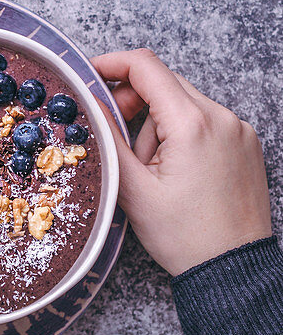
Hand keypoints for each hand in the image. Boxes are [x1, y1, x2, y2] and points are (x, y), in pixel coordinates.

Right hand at [93, 49, 270, 275]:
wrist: (232, 269)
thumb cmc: (185, 237)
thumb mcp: (133, 189)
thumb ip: (108, 138)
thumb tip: (88, 104)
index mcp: (192, 124)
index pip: (146, 67)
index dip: (112, 64)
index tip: (91, 75)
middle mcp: (221, 118)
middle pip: (165, 83)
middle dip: (133, 103)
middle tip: (117, 138)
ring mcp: (239, 129)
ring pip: (184, 103)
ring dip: (159, 124)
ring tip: (154, 170)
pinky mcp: (246, 143)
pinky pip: (206, 121)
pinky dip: (183, 134)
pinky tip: (176, 170)